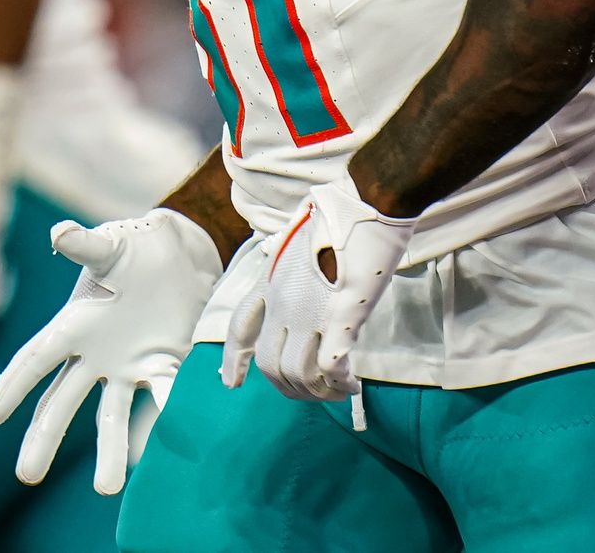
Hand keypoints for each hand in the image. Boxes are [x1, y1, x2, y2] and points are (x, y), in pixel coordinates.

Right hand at [0, 209, 223, 494]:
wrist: (185, 256)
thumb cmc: (138, 245)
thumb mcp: (113, 246)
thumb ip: (88, 247)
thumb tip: (60, 234)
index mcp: (75, 322)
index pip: (38, 358)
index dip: (14, 384)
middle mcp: (96, 353)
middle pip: (62, 402)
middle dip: (44, 439)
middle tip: (25, 476)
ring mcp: (129, 366)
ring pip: (111, 418)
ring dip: (110, 452)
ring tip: (108, 490)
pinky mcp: (163, 370)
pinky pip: (159, 404)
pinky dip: (157, 430)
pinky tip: (151, 463)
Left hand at [219, 176, 414, 404]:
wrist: (364, 202)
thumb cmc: (338, 216)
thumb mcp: (297, 241)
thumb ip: (290, 266)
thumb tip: (294, 272)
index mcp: (270, 280)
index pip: (240, 328)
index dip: (233, 360)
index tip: (230, 384)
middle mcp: (283, 300)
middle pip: (269, 362)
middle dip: (287, 387)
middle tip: (310, 393)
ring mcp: (309, 310)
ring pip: (297, 371)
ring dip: (317, 391)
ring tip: (336, 392)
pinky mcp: (340, 317)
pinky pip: (330, 367)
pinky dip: (339, 383)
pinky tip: (351, 384)